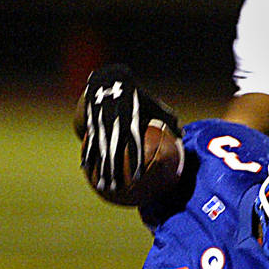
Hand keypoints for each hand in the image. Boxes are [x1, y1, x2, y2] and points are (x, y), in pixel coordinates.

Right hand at [78, 65, 178, 199]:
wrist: (110, 80)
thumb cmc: (138, 96)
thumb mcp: (153, 104)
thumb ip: (168, 119)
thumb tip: (183, 135)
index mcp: (132, 120)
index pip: (134, 143)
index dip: (136, 160)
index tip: (138, 177)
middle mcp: (115, 123)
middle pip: (113, 151)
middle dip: (113, 171)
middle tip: (116, 188)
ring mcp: (101, 124)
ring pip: (99, 150)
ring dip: (100, 169)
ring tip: (101, 185)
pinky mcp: (91, 124)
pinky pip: (89, 142)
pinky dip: (87, 155)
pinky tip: (85, 169)